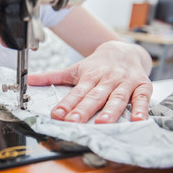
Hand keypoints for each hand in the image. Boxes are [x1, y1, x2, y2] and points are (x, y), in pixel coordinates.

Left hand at [28, 41, 152, 123]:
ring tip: (102, 123)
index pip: (76, 92)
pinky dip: (141, 108)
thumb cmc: (97, 64)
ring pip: (117, 97)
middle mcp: (107, 79)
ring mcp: (125, 82)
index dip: (66, 103)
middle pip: (94, 96)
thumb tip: (29, 80)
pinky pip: (142, 97)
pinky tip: (138, 120)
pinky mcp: (142, 85)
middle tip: (74, 121)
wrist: (124, 49)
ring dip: (110, 111)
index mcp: (89, 76)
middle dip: (84, 109)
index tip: (56, 115)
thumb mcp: (74, 68)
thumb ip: (52, 76)